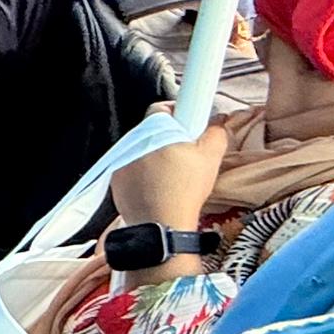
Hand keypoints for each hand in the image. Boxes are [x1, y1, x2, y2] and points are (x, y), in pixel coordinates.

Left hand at [111, 103, 227, 229]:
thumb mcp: (210, 156)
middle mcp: (131, 144)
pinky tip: (159, 187)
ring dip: (155, 156)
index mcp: (152, 131)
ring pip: (141, 151)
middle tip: (186, 152)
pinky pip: (131, 171)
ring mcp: (120, 163)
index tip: (188, 122)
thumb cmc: (186, 188)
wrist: (162, 225)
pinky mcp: (115, 182)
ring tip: (174, 173)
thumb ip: (216, 132)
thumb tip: (218, 120)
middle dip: (168, 137)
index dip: (177, 111)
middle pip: (151, 132)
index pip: (160, 108)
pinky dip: (143, 175)